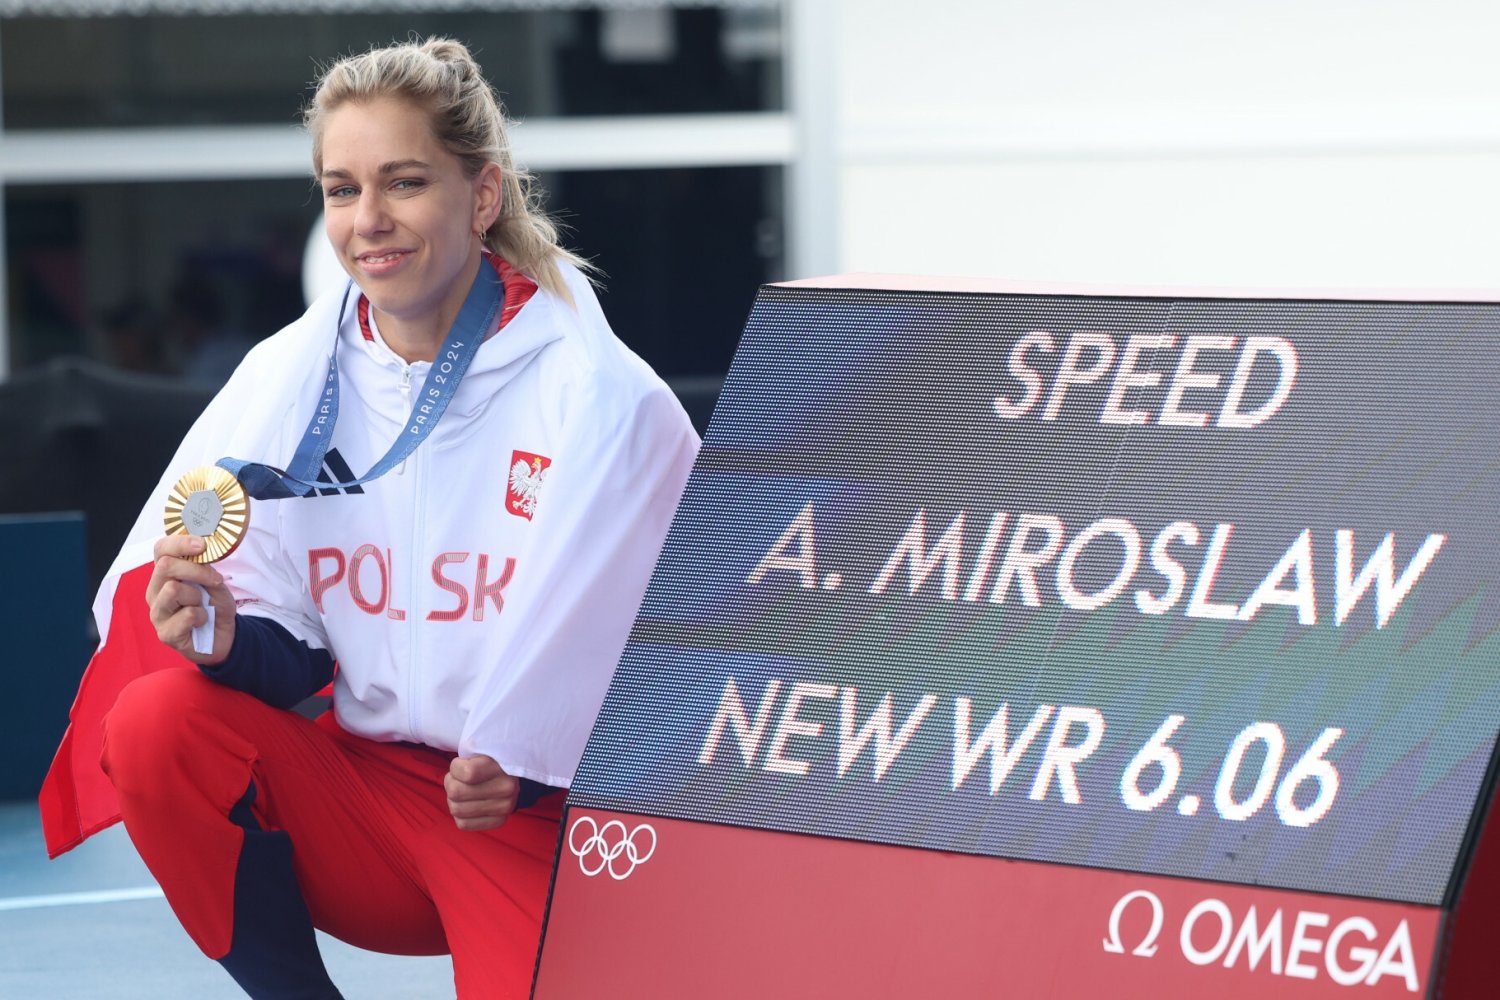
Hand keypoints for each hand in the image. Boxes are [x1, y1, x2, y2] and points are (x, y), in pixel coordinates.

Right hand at [145, 534, 235, 663]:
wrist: (224, 636)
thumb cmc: (214, 606)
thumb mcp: (214, 581)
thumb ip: (205, 567)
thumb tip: (201, 551)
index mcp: (165, 575)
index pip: (160, 550)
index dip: (179, 543)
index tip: (202, 545)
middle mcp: (155, 591)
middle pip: (165, 566)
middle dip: (196, 570)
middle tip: (215, 580)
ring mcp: (157, 613)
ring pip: (173, 589)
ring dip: (197, 596)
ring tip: (202, 606)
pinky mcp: (165, 633)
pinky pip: (187, 615)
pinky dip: (202, 616)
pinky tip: (201, 622)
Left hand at [445, 754, 518, 830]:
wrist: (515, 776)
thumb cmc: (492, 760)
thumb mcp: (484, 749)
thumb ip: (471, 753)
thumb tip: (454, 771)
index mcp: (504, 767)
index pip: (467, 773)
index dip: (455, 767)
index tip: (462, 763)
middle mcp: (507, 789)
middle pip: (456, 792)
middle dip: (450, 783)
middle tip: (457, 779)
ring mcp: (504, 808)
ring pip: (457, 809)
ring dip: (453, 799)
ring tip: (462, 790)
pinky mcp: (499, 821)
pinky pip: (463, 824)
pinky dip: (459, 814)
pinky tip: (467, 804)